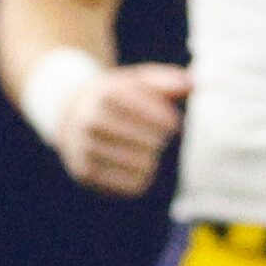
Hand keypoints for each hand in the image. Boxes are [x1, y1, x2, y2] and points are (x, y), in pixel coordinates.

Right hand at [57, 62, 191, 196]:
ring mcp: (85, 148)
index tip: (172, 123)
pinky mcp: (85, 172)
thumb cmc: (116, 96)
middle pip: (151, 143)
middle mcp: (92, 120)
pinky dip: (142, 178)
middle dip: (160, 141)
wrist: (70, 113)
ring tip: (147, 152)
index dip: (169, 122)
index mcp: (107, 94)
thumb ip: (166, 80)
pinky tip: (139, 167)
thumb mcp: (136, 81)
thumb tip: (195, 83)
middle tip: (156, 138)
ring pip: (143, 166)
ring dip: (152, 159)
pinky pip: (131, 185)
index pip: (154, 117)